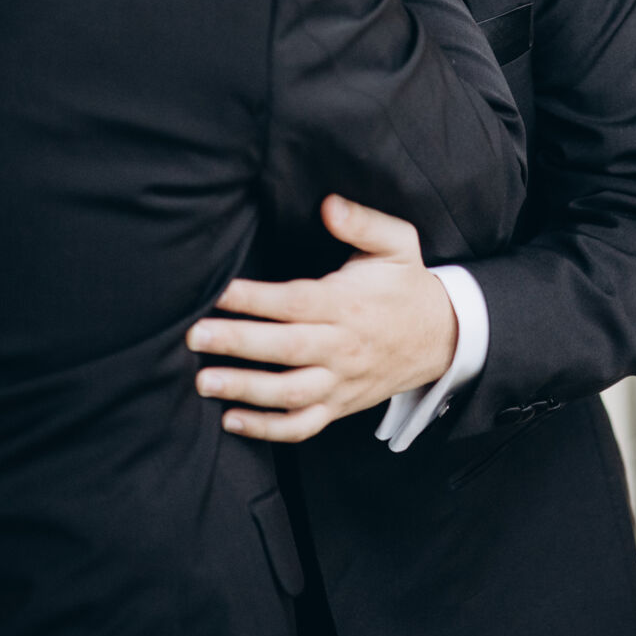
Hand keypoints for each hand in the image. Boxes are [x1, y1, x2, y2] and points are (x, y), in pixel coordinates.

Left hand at [187, 196, 458, 441]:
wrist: (441, 337)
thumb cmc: (407, 284)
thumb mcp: (398, 242)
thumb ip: (362, 222)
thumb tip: (328, 205)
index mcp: (350, 304)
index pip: (296, 302)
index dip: (254, 298)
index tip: (218, 290)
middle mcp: (344, 346)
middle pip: (286, 349)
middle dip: (238, 343)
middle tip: (194, 336)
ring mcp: (341, 382)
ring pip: (290, 393)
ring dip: (246, 390)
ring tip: (204, 382)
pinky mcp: (339, 406)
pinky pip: (303, 426)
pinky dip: (268, 430)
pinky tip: (231, 420)